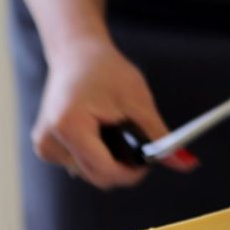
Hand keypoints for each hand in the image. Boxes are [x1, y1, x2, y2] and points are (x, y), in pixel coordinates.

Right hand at [33, 39, 196, 188]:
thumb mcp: (138, 101)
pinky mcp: (47, 148)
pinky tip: (100, 133)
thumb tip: (184, 164)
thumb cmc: (105, 70)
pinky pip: (81, 166)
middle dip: (123, 167)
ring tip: (115, 131)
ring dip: (110, 162)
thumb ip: (159, 136)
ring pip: (90, 174)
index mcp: (69, 126)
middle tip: (139, 145)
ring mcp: (46, 146)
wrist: (75, 53)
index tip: (150, 162)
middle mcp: (50, 141)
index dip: (133, 172)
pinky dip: (97, 156)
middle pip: (97, 176)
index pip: (105, 170)